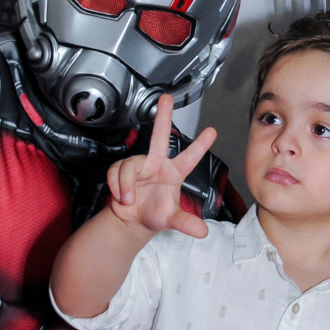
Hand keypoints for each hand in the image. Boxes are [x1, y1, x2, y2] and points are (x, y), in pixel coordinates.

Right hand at [106, 94, 217, 237]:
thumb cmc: (153, 215)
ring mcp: (139, 165)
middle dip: (163, 116)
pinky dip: (117, 187)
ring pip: (131, 166)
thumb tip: (203, 232)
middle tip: (166, 98)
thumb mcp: (171, 220)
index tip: (212, 131)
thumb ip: (186, 223)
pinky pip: (116, 172)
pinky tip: (121, 196)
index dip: (200, 144)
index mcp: (173, 173)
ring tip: (129, 200)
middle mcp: (157, 164)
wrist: (130, 221)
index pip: (190, 157)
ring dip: (127, 185)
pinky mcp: (121, 169)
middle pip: (160, 136)